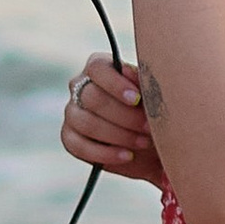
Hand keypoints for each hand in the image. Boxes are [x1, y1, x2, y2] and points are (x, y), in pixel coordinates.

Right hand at [60, 54, 162, 184]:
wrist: (150, 140)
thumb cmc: (152, 111)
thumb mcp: (154, 97)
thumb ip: (147, 85)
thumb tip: (142, 78)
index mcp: (99, 67)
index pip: (97, 69)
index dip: (116, 84)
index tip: (137, 99)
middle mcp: (80, 86)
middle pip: (92, 98)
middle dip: (124, 116)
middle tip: (149, 127)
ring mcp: (72, 112)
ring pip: (86, 123)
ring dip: (119, 135)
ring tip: (143, 143)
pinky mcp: (69, 137)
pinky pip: (79, 146)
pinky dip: (105, 153)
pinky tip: (126, 156)